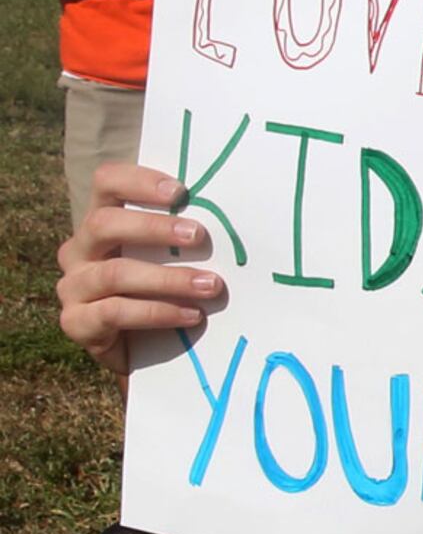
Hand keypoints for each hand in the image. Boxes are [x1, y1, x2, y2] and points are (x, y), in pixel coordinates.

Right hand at [54, 161, 222, 376]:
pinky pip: (114, 312)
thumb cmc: (167, 292)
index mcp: (102, 223)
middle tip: (199, 236)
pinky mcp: (76, 322)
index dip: (138, 181)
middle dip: (154, 228)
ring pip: (115, 274)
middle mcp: (80, 250)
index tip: (180, 191)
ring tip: (211, 285)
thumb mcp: (175, 259)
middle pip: (104, 224)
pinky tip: (192, 315)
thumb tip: (238, 217)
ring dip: (168, 279)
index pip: (106, 184)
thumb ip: (186, 236)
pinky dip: (158, 313)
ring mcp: (73, 286)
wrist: (145, 351)